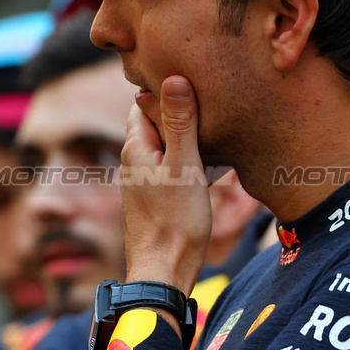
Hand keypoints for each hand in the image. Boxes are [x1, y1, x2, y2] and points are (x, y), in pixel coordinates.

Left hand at [122, 77, 211, 296]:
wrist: (164, 271)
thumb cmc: (175, 222)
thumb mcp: (185, 166)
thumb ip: (180, 123)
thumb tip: (173, 78)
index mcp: (135, 147)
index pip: (142, 102)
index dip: (165, 90)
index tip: (193, 82)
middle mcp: (133, 161)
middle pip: (154, 122)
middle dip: (178, 111)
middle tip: (211, 102)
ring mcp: (142, 181)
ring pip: (164, 146)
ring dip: (186, 137)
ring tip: (215, 130)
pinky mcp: (154, 197)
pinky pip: (170, 166)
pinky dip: (187, 159)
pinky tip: (209, 164)